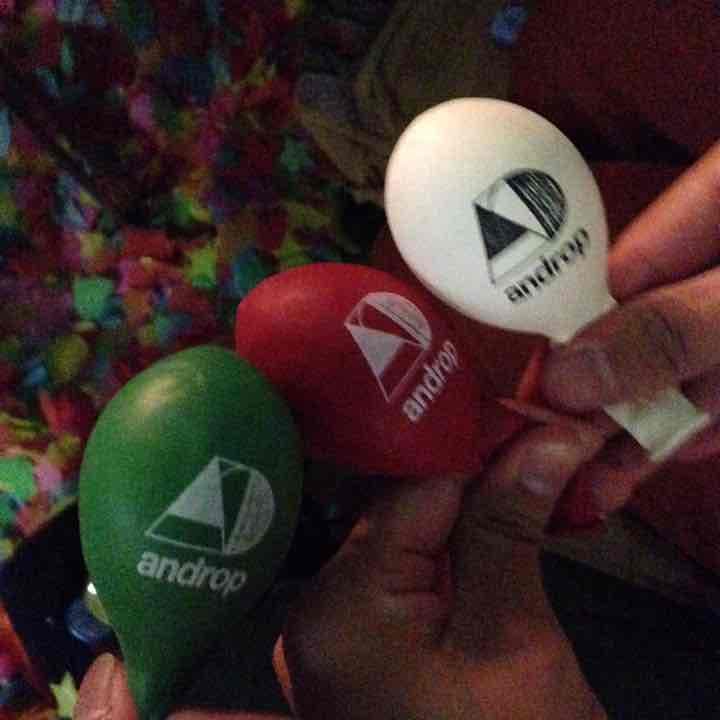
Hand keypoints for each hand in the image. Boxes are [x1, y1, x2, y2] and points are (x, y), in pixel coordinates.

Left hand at [75, 425, 605, 719]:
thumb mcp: (516, 641)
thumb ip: (511, 528)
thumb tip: (548, 436)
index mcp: (339, 608)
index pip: (411, 491)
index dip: (476, 451)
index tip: (528, 421)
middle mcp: (315, 611)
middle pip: (401, 513)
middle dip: (472, 483)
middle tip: (534, 444)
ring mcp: (329, 633)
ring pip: (403, 541)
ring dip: (464, 516)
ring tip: (522, 477)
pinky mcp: (354, 647)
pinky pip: (400, 577)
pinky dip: (446, 555)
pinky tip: (489, 530)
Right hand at [541, 142, 719, 516]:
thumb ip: (676, 328)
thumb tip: (567, 374)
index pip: (622, 265)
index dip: (578, 334)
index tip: (546, 399)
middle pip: (651, 321)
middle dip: (612, 394)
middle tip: (566, 458)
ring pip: (694, 358)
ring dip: (657, 419)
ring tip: (608, 477)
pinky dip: (712, 414)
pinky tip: (678, 448)